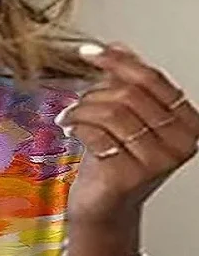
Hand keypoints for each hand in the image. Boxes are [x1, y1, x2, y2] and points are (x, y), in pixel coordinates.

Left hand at [57, 43, 198, 228]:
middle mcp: (180, 142)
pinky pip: (98, 134)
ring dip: (82, 109)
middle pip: (131, 95)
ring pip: (113, 112)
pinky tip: (70, 129)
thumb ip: (125, 85)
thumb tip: (117, 46)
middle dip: (94, 93)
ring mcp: (157, 161)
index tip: (89, 52)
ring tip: (69, 117)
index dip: (118, 62)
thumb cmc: (113, 166)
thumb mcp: (123, 120)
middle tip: (76, 103)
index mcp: (187, 123)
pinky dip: (78, 127)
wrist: (102, 208)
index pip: (153, 79)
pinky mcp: (130, 175)